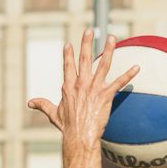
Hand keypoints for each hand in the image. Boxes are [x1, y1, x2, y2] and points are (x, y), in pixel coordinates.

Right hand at [27, 30, 138, 148]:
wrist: (79, 137)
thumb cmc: (67, 127)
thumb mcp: (53, 114)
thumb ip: (42, 105)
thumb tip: (30, 103)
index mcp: (68, 86)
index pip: (68, 66)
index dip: (68, 55)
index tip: (69, 45)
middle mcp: (81, 83)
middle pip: (84, 58)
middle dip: (86, 43)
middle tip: (89, 30)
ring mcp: (94, 88)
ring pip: (103, 64)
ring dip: (109, 49)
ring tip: (112, 37)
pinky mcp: (106, 95)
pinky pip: (119, 82)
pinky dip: (129, 74)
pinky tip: (137, 67)